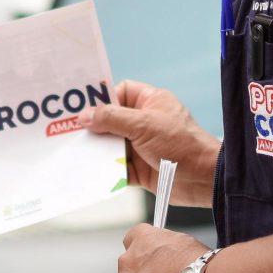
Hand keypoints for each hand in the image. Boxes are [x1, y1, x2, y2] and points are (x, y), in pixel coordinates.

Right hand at [86, 80, 219, 206]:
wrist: (203, 179)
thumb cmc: (180, 143)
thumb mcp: (143, 124)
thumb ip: (111, 119)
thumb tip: (84, 115)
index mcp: (150, 102)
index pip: (120, 93)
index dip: (102, 99)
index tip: (80, 107)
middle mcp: (145, 123)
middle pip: (111, 121)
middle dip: (93, 127)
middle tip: (68, 131)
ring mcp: (142, 146)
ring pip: (111, 146)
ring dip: (97, 150)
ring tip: (74, 152)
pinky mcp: (140, 170)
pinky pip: (117, 168)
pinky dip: (105, 171)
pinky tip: (89, 172)